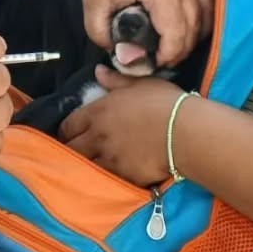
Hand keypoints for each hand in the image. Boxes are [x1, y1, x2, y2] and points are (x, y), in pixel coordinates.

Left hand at [60, 67, 181, 186]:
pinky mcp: (124, 176)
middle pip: (71, 149)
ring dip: (85, 165)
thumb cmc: (163, 102)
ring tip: (90, 164)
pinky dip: (104, 178)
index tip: (71, 133)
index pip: (67, 126)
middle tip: (77, 150)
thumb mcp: (139, 84)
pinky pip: (106, 180)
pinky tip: (109, 175)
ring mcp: (110, 159)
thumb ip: (114, 80)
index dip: (67, 130)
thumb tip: (98, 71)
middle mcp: (98, 137)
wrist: (186, 132)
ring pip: (85, 167)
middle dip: (71, 149)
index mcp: (98, 112)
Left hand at [79, 0, 216, 65]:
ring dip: (196, 32)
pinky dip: (208, 11)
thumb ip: (106, 38)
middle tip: (163, 55)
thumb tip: (130, 61)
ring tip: (175, 40)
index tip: (155, 60)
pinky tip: (191, 21)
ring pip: (210, 12)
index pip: (177, 34)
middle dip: (181, 48)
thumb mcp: (93, 6)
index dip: (168, 55)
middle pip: (196, 26)